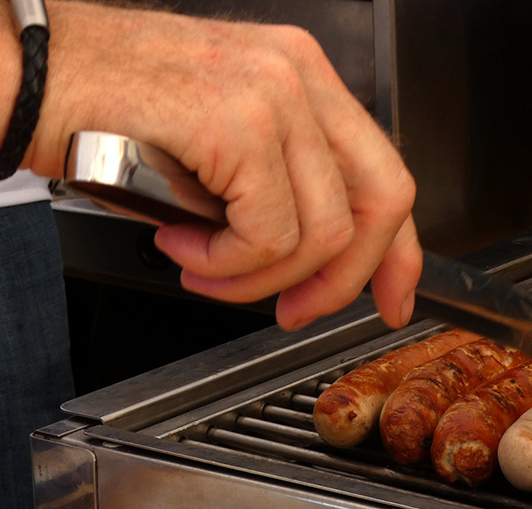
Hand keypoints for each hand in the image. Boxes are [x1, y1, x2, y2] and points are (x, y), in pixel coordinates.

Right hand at [24, 1, 420, 329]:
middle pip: (379, 204)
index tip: (394, 299)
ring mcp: (274, 94)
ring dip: (257, 277)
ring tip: (202, 264)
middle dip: (338, 282)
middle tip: (290, 311)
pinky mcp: (238, 121)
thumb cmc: (106, 114)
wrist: (23, 79)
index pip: (386, 176)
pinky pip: (269, 235)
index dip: (398, 254)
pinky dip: (227, 263)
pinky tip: (181, 243)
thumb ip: (281, 194)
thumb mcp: (219, 154)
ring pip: (322, 234)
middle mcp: (299, 77)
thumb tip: (319, 266)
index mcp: (304, 80)